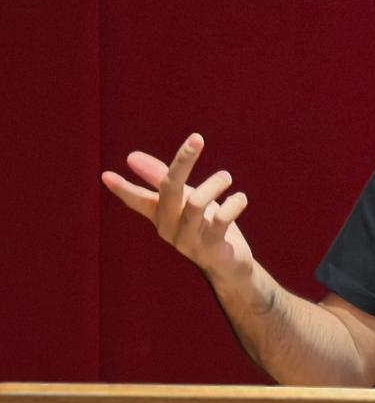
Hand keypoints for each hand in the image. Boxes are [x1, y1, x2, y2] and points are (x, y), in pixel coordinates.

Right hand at [101, 133, 254, 285]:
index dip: (123, 189)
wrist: (229, 265)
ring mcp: (189, 240)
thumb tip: (130, 157)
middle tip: (197, 138)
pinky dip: (233, 203)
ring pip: (195, 203)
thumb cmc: (205, 226)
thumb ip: (162, 179)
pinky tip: (240, 198)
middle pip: (170, 190)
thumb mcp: (185, 199)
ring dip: (215, 184)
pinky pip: (220, 220)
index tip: (105, 175)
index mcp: (161, 215)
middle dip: (183, 162)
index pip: (137, 200)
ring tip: (226, 177)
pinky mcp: (211, 248)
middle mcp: (169, 228)